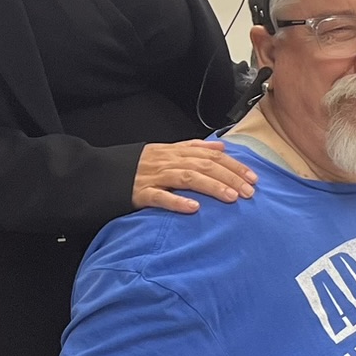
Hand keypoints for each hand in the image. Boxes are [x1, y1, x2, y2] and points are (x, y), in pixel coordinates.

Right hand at [134, 140, 256, 213]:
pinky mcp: (140, 193)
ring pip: (187, 178)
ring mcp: (154, 177)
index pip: (211, 155)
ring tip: (231, 197)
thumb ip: (195, 148)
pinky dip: (177, 202)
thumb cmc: (140, 165)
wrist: (102, 173)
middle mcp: (168, 162)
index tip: (253, 178)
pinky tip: (194, 209)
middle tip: (249, 192)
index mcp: (176, 152)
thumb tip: (222, 146)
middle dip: (229, 177)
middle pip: (204, 166)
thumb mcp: (168, 151)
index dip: (234, 165)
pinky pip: (160, 197)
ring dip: (211, 187)